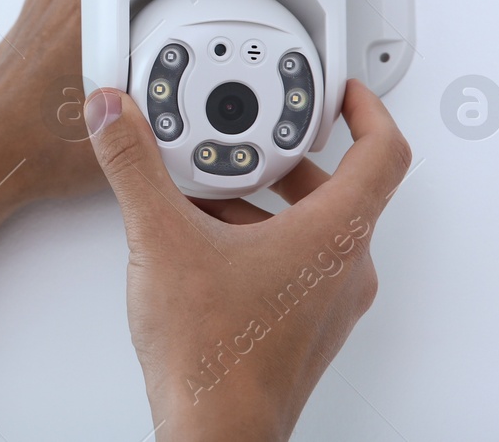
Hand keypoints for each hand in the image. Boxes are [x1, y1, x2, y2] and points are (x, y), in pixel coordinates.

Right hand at [84, 79, 410, 441]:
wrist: (215, 435)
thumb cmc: (212, 358)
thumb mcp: (160, 239)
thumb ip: (133, 165)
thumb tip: (114, 115)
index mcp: (333, 236)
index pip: (383, 153)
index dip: (366, 110)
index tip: (342, 91)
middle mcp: (344, 269)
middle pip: (341, 187)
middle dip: (288, 155)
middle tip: (250, 136)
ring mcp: (328, 303)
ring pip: (315, 228)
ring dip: (268, 198)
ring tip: (211, 188)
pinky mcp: (305, 327)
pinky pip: (298, 263)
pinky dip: (262, 237)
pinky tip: (205, 240)